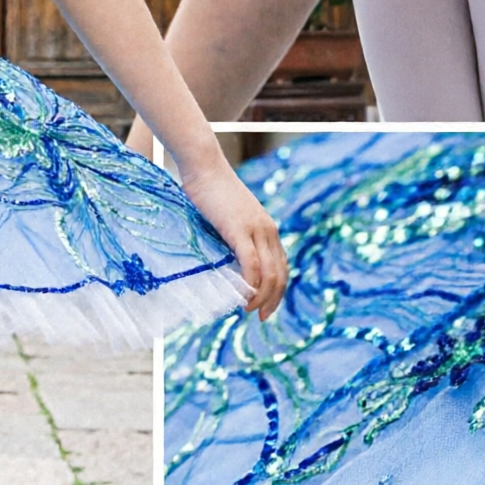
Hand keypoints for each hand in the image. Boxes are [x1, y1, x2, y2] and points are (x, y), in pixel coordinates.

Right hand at [174, 156, 287, 320]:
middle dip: (273, 300)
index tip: (265, 308)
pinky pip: (251, 263)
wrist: (203, 167)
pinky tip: (243, 295)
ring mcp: (256, 230)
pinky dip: (250, 283)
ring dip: (262, 296)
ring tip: (249, 310)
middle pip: (280, 274)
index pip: (281, 266)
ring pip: (269, 272)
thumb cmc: (208, 191)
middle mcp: (268, 231)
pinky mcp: (240, 230)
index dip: (276, 291)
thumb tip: (221, 261)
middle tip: (260, 317)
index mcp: (267, 229)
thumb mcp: (225, 220)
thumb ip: (230, 239)